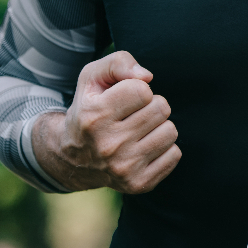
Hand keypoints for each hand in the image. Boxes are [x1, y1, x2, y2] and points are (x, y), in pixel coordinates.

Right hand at [32, 51, 180, 193]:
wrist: (74, 158)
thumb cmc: (90, 108)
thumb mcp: (92, 78)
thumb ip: (118, 62)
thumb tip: (147, 76)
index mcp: (95, 116)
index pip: (143, 90)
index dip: (138, 89)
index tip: (124, 98)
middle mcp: (108, 145)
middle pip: (161, 109)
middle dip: (152, 105)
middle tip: (133, 114)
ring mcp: (124, 168)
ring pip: (170, 131)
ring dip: (158, 126)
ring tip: (139, 130)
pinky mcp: (138, 184)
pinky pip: (174, 154)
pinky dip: (163, 148)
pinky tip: (143, 148)